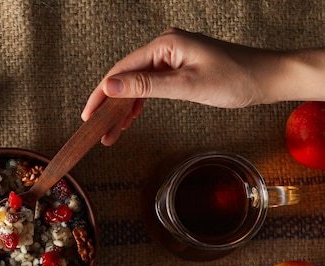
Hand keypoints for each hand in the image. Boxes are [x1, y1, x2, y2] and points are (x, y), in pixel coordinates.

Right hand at [83, 27, 324, 145]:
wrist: (267, 78)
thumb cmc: (235, 78)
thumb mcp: (187, 85)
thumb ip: (146, 86)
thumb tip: (111, 85)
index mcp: (166, 44)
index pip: (122, 69)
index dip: (102, 93)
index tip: (88, 114)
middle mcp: (165, 47)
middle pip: (126, 76)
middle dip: (111, 105)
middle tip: (99, 130)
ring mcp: (171, 57)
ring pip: (137, 84)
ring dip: (123, 108)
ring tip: (112, 132)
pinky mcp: (178, 68)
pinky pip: (150, 85)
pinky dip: (139, 103)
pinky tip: (130, 118)